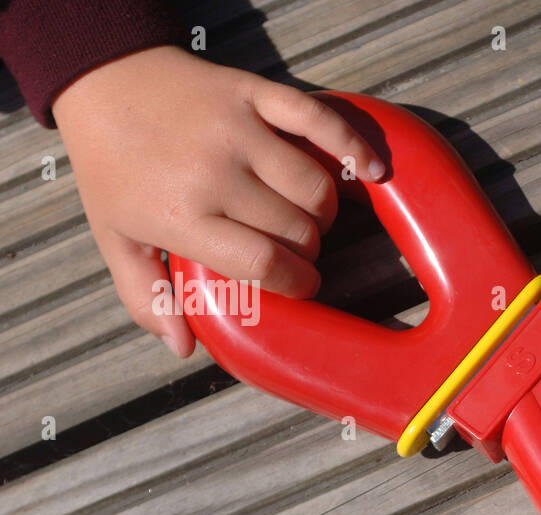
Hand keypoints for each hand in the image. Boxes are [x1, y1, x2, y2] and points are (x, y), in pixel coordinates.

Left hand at [51, 45, 384, 356]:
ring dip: (323, 212)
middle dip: (307, 249)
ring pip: (316, 188)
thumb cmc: (113, 167)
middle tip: (295, 249)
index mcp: (182, 215)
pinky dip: (354, 149)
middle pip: (297, 229)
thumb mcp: (114, 238)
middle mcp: (215, 173)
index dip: (296, 282)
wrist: (102, 77)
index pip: (265, 264)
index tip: (300, 285)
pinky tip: (374, 172)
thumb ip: (145, 296)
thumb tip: (183, 348)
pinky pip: (320, 123)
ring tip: (309, 217)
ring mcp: (238, 130)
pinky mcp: (256, 93)